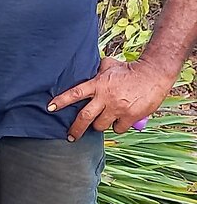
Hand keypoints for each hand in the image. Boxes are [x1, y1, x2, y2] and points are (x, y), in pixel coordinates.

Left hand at [48, 57, 173, 140]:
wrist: (154, 74)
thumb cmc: (129, 69)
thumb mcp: (108, 65)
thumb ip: (95, 72)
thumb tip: (84, 71)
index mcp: (97, 84)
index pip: (75, 93)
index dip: (61, 101)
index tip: (50, 108)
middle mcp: (105, 97)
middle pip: (84, 117)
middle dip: (75, 129)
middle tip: (70, 137)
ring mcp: (117, 108)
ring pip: (100, 125)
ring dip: (100, 125)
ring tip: (104, 119)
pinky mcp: (130, 116)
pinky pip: (117, 129)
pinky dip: (117, 127)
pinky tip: (120, 120)